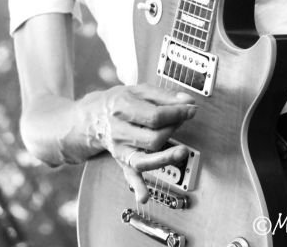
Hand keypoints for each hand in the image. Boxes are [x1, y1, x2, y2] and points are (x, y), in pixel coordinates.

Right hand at [88, 83, 195, 202]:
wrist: (94, 116)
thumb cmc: (120, 101)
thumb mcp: (139, 91)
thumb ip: (164, 95)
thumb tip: (188, 102)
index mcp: (123, 107)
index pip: (155, 116)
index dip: (177, 113)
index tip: (191, 110)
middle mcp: (119, 130)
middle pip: (152, 138)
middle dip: (173, 129)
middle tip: (182, 120)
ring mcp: (120, 149)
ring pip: (143, 159)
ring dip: (164, 158)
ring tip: (182, 152)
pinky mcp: (122, 161)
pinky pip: (130, 176)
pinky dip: (138, 187)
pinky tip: (144, 197)